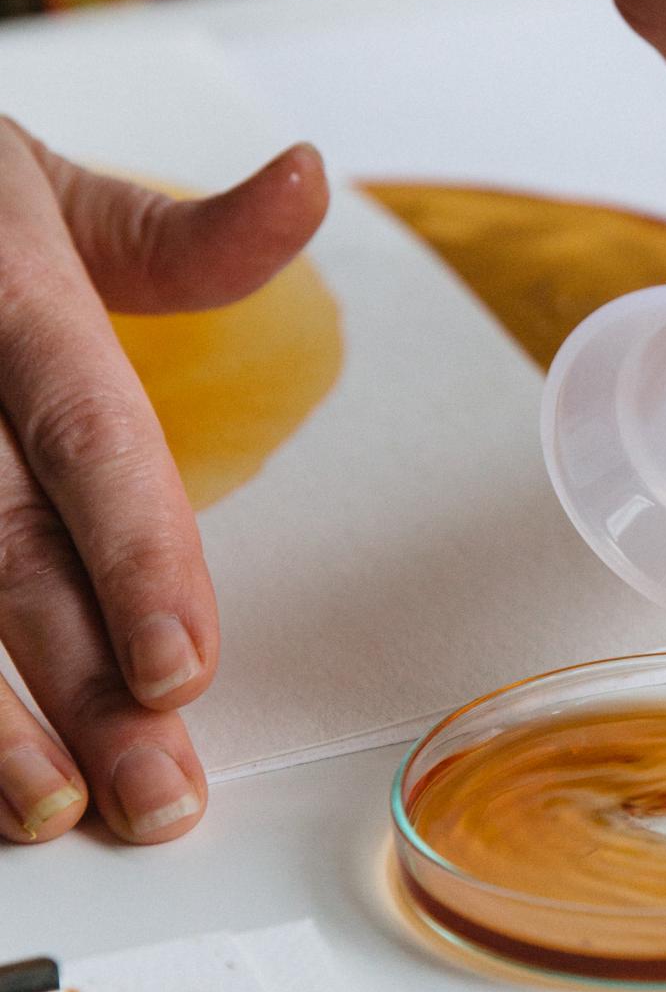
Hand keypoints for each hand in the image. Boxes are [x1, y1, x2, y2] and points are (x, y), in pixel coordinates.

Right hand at [0, 125, 327, 844]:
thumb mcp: (38, 185)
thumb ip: (182, 231)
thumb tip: (308, 179)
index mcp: (6, 284)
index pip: (86, 434)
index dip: (136, 555)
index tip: (185, 672)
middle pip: (0, 545)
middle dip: (76, 683)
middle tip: (156, 799)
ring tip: (50, 812)